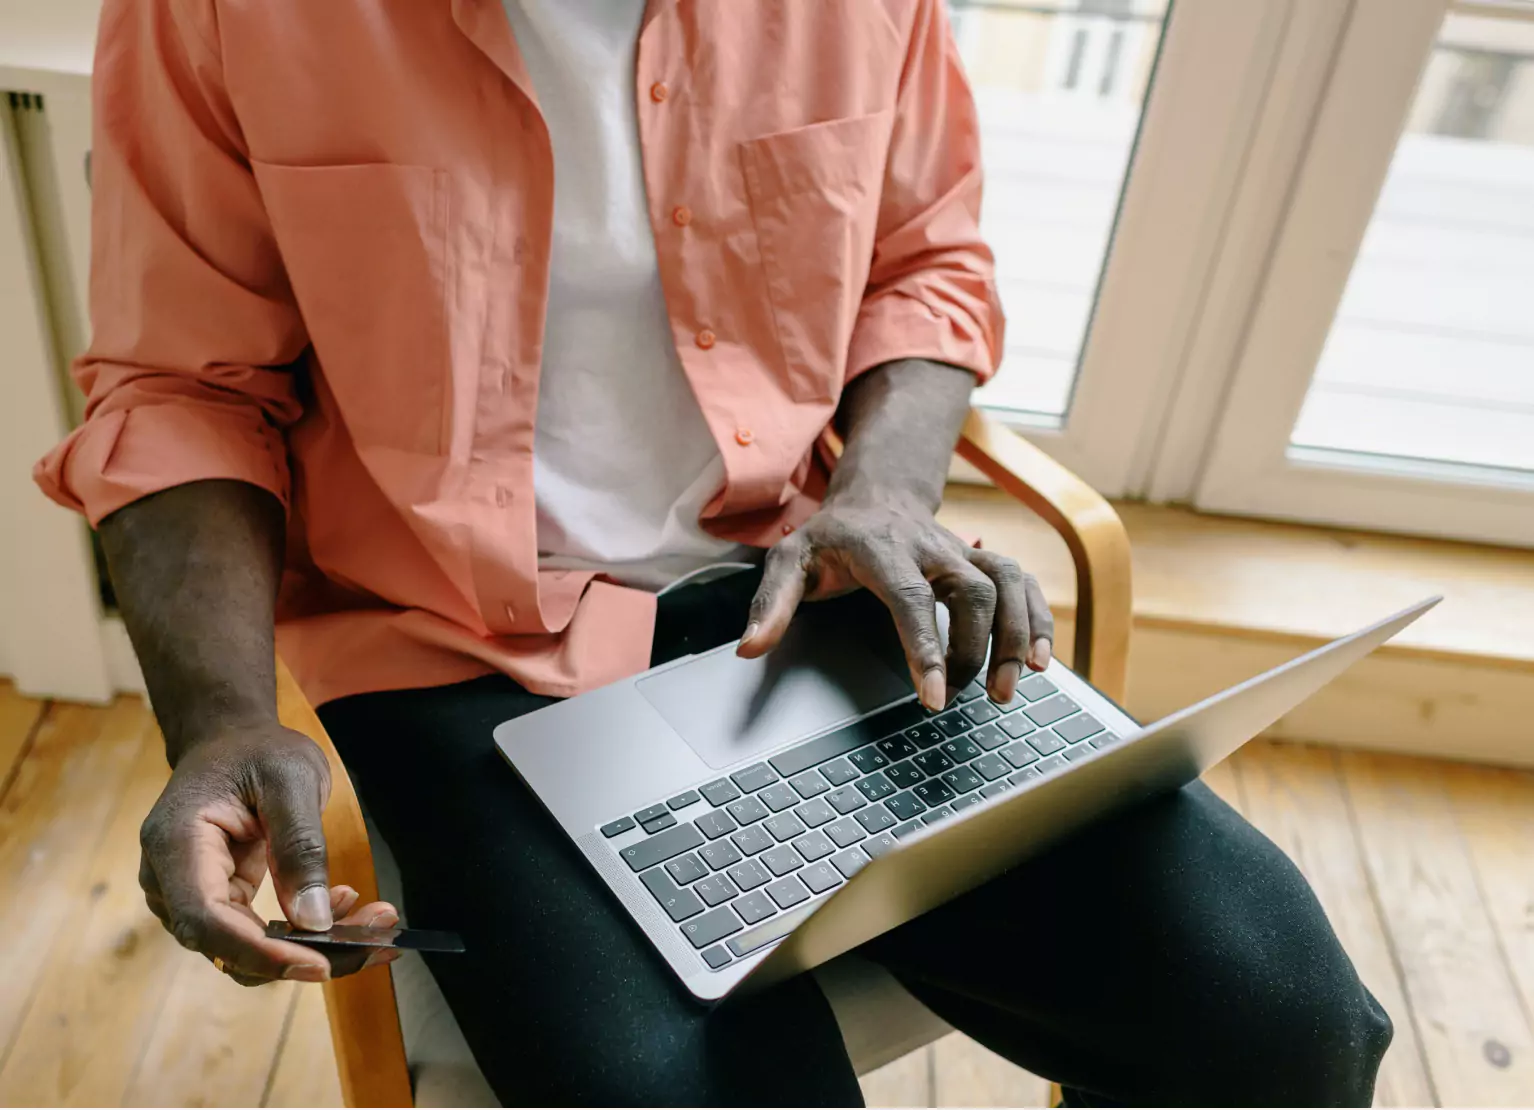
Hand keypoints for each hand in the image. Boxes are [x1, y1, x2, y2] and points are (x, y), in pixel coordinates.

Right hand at [138, 723, 397, 985]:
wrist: (230, 741)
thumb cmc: (257, 751)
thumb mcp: (292, 780)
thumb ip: (300, 846)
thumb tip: (314, 921)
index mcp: (176, 844)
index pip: (207, 918)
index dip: (261, 952)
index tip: (320, 963)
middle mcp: (169, 881)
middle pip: (228, 946)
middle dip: (305, 953)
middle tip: (378, 942)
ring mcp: (188, 896)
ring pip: (245, 950)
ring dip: (312, 947)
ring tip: (374, 919)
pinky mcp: (216, 902)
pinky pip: (255, 936)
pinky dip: (302, 932)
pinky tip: (345, 903)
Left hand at [738, 490, 1052, 711]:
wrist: (874, 496)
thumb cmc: (831, 538)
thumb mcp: (788, 560)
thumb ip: (770, 604)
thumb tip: (750, 650)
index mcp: (880, 547)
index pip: (910, 598)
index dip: (927, 647)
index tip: (936, 695)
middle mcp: (930, 546)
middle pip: (972, 590)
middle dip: (977, 647)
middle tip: (967, 697)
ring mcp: (962, 551)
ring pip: (1007, 583)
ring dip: (1017, 636)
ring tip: (1009, 688)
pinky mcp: (984, 561)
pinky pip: (1023, 585)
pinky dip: (1038, 621)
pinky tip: (1043, 661)